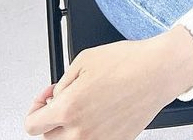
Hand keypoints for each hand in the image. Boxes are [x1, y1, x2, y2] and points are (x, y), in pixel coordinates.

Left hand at [24, 28, 192, 138]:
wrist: (160, 71)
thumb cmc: (128, 62)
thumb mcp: (84, 59)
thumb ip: (62, 83)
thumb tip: (54, 96)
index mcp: (68, 109)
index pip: (32, 125)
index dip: (34, 109)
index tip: (43, 101)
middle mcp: (80, 132)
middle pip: (48, 138)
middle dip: (52, 119)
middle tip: (65, 100)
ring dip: (69, 128)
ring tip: (84, 106)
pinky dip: (91, 130)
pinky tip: (101, 111)